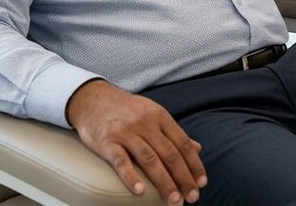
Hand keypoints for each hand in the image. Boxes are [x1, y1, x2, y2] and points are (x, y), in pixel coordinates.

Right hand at [65, 79, 206, 203]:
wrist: (94, 99)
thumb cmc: (128, 111)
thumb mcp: (153, 114)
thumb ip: (173, 133)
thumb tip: (197, 148)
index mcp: (159, 116)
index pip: (182, 142)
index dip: (194, 164)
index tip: (202, 183)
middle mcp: (145, 123)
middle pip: (169, 153)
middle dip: (183, 177)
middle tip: (192, 197)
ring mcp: (126, 132)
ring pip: (149, 159)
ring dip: (164, 181)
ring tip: (174, 199)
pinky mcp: (107, 141)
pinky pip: (120, 161)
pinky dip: (131, 177)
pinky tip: (140, 192)